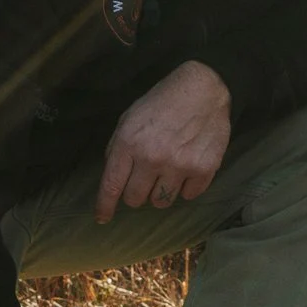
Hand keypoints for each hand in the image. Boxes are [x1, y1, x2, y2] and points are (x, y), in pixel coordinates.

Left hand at [96, 60, 231, 222]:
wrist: (204, 88)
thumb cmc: (162, 102)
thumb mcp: (130, 118)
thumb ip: (119, 149)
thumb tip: (114, 179)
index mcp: (129, 143)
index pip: (111, 186)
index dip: (104, 206)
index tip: (102, 218)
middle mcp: (152, 157)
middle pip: (135, 199)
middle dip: (137, 192)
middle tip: (146, 177)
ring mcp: (180, 165)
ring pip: (161, 202)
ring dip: (161, 191)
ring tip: (168, 171)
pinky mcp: (204, 169)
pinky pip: (189, 195)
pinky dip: (186, 187)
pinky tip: (188, 167)